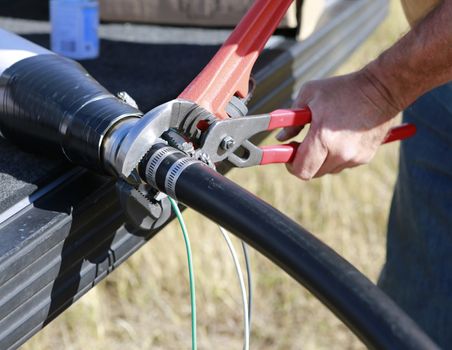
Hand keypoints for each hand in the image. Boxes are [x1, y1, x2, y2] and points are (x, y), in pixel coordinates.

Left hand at [276, 69, 399, 179]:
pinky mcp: (365, 157)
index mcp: (323, 138)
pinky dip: (336, 156)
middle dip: (304, 161)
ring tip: (324, 136)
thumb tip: (280, 137)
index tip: (289, 152)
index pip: (300, 170)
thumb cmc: (343, 88)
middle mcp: (340, 153)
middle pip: (312, 173)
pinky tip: (339, 137)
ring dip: (320, 159)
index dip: (290, 164)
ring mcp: (354, 157)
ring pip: (327, 169)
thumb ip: (291, 120)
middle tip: (302, 144)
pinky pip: (342, 164)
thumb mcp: (310, 95)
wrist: (383, 89)